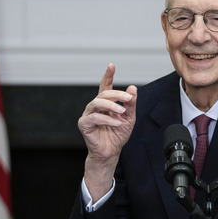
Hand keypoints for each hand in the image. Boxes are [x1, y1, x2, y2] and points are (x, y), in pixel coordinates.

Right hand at [78, 63, 136, 199]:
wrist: (111, 152)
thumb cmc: (118, 135)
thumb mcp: (129, 118)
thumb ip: (130, 104)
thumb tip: (133, 88)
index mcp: (105, 104)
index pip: (105, 86)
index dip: (108, 75)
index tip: (112, 65)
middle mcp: (95, 107)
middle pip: (103, 94)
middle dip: (117, 94)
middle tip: (129, 98)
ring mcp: (88, 115)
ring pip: (96, 103)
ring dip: (111, 105)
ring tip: (122, 111)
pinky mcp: (84, 125)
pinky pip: (94, 118)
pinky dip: (107, 119)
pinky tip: (117, 122)